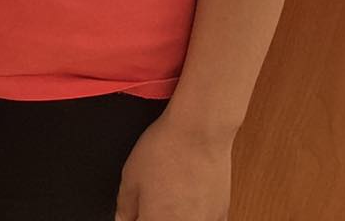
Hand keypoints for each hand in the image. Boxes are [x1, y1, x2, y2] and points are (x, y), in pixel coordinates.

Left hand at [116, 113, 232, 220]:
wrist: (199, 132)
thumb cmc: (166, 150)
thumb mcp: (130, 177)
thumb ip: (126, 206)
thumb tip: (123, 218)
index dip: (137, 217)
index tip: (136, 211)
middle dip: (153, 215)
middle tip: (150, 201)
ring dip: (172, 216)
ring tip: (168, 194)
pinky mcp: (221, 214)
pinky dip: (193, 214)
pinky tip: (186, 198)